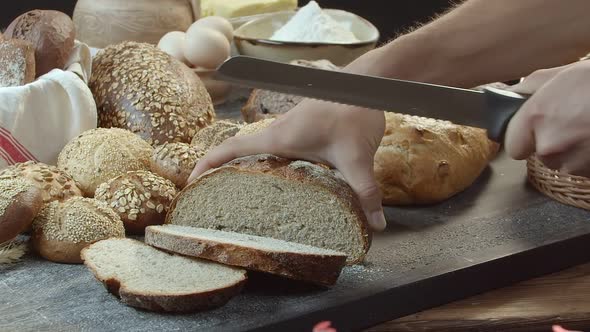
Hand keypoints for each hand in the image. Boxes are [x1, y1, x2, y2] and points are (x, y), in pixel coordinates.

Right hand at [188, 99, 386, 230]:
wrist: (366, 83)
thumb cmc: (353, 110)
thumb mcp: (357, 156)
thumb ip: (364, 191)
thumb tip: (375, 225)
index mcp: (280, 138)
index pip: (232, 149)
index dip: (208, 164)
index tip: (191, 183)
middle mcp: (278, 134)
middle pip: (239, 153)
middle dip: (221, 174)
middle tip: (212, 201)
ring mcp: (287, 132)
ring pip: (257, 153)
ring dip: (244, 170)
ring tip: (239, 199)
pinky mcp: (299, 132)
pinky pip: (273, 151)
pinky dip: (267, 165)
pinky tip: (279, 185)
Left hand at [505, 60, 589, 175]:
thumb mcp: (562, 74)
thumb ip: (529, 89)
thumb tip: (512, 99)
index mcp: (536, 119)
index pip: (512, 145)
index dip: (524, 136)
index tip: (535, 128)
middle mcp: (550, 146)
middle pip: (539, 154)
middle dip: (551, 141)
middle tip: (574, 120)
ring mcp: (574, 164)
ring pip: (563, 163)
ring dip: (574, 150)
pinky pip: (584, 169)